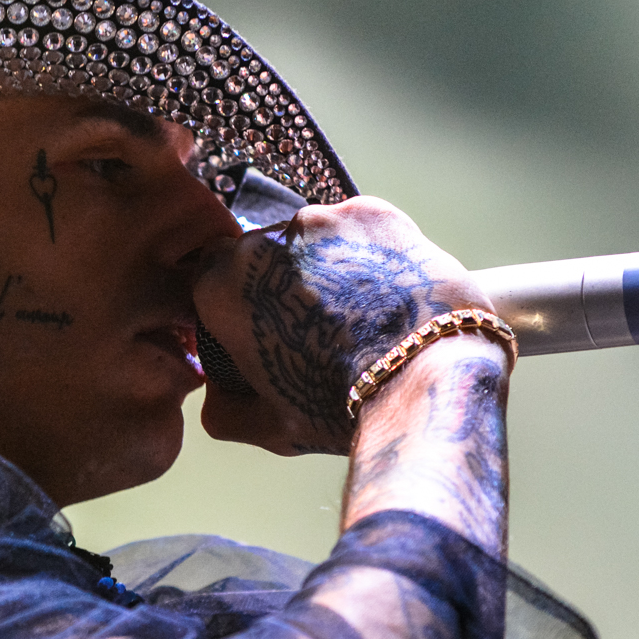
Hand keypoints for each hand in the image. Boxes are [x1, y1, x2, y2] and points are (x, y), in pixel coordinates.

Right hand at [191, 196, 490, 455]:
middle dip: (278, 281)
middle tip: (314, 324)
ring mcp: (320, 220)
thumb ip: (222, 406)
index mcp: (221, 286)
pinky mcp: (372, 213)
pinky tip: (385, 291)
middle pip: (260, 253)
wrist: (427, 381)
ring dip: (323, 265)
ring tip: (358, 311)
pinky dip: (366, 254)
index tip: (259, 326)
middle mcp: (262, 240)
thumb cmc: (341, 408)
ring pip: (311, 239)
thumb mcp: (266, 426)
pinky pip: (356, 230)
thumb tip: (217, 390)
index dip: (234, 301)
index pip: (210, 276)